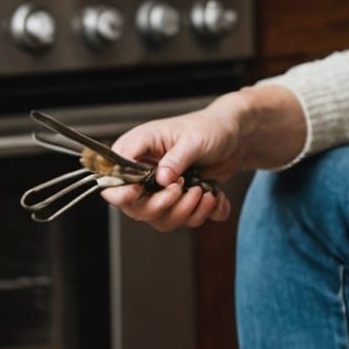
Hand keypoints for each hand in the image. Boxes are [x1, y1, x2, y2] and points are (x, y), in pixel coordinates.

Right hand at [104, 86, 307, 232]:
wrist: (236, 137)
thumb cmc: (209, 128)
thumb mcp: (192, 139)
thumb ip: (174, 159)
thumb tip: (160, 179)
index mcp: (137, 151)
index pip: (113, 181)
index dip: (122, 193)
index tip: (140, 191)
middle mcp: (145, 173)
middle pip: (136, 209)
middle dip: (163, 205)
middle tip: (184, 187)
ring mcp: (163, 190)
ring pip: (162, 219)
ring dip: (186, 211)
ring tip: (204, 191)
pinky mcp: (182, 201)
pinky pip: (187, 220)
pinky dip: (204, 213)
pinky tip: (216, 196)